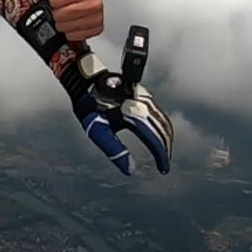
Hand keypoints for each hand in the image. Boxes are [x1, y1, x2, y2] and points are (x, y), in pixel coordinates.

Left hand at [44, 0, 104, 42]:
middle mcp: (96, 0)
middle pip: (65, 15)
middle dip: (57, 10)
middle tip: (59, 4)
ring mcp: (98, 15)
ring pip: (71, 27)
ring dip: (63, 22)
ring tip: (65, 11)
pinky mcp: (97, 26)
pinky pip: (79, 36)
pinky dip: (72, 31)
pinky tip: (71, 21)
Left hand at [72, 59, 172, 175]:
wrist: (86, 81)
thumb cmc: (90, 107)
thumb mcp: (98, 132)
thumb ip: (115, 151)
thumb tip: (130, 170)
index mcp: (135, 115)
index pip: (156, 139)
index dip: (162, 156)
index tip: (163, 169)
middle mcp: (144, 105)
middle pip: (163, 130)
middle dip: (165, 149)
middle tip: (163, 164)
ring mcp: (146, 98)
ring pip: (164, 121)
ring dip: (166, 138)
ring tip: (163, 153)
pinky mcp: (144, 95)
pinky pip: (159, 114)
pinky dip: (163, 127)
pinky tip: (158, 135)